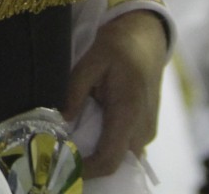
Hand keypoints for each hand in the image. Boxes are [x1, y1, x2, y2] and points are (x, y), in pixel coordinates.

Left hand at [64, 10, 166, 177]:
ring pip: (120, 157)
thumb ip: (74, 91)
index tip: (62, 163)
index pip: (109, 159)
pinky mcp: (146, 129)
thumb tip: (61, 120)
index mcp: (128, 112)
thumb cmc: (118, 47)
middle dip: (88, 164)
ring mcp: (147, 131)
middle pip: (114, 163)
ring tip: (72, 141)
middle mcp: (142, 129)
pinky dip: (107, 146)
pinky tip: (89, 133)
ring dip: (97, 154)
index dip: (86, 169)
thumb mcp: (90, 61)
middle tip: (61, 152)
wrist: (146, 39)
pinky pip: (125, 148)